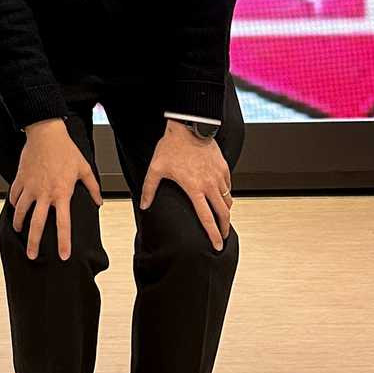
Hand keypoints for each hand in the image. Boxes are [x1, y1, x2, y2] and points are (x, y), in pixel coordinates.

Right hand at [10, 119, 102, 261]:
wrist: (45, 133)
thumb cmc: (66, 150)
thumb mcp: (84, 169)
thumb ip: (93, 187)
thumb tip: (99, 202)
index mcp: (62, 193)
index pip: (63, 224)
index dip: (63, 242)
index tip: (63, 256)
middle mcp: (44, 194)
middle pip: (37, 224)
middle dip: (34, 243)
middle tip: (32, 255)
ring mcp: (30, 187)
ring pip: (21, 212)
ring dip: (19, 224)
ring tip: (19, 231)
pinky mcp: (20, 179)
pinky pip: (14, 196)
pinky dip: (14, 204)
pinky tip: (16, 208)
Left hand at [139, 123, 231, 248]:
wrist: (188, 126)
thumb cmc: (172, 147)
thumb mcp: (156, 168)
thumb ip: (150, 189)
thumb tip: (144, 206)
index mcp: (194, 188)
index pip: (206, 218)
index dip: (213, 234)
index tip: (216, 245)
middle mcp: (209, 184)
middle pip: (223, 213)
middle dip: (224, 228)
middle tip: (224, 237)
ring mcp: (218, 176)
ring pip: (228, 200)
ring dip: (226, 212)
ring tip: (222, 218)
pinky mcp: (224, 167)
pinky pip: (229, 186)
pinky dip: (227, 194)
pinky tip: (221, 196)